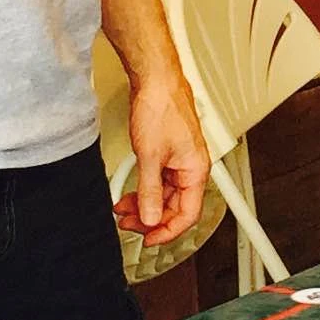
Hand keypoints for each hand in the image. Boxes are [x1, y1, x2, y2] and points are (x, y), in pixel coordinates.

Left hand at [117, 66, 210, 245]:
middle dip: (151, 218)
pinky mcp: (170, 153)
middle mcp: (192, 167)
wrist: (156, 80)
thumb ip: (150, 191)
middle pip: (176, 207)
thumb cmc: (161, 108)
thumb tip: (150, 218)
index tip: (148, 239)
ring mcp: (181, 160)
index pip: (187, 214)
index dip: (168, 231)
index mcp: (196, 170)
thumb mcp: (150, 156)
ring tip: (124, 210)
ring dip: (145, 205)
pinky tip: (130, 193)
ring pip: (166, 194)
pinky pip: (160, 180)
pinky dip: (144, 190)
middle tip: (129, 224)